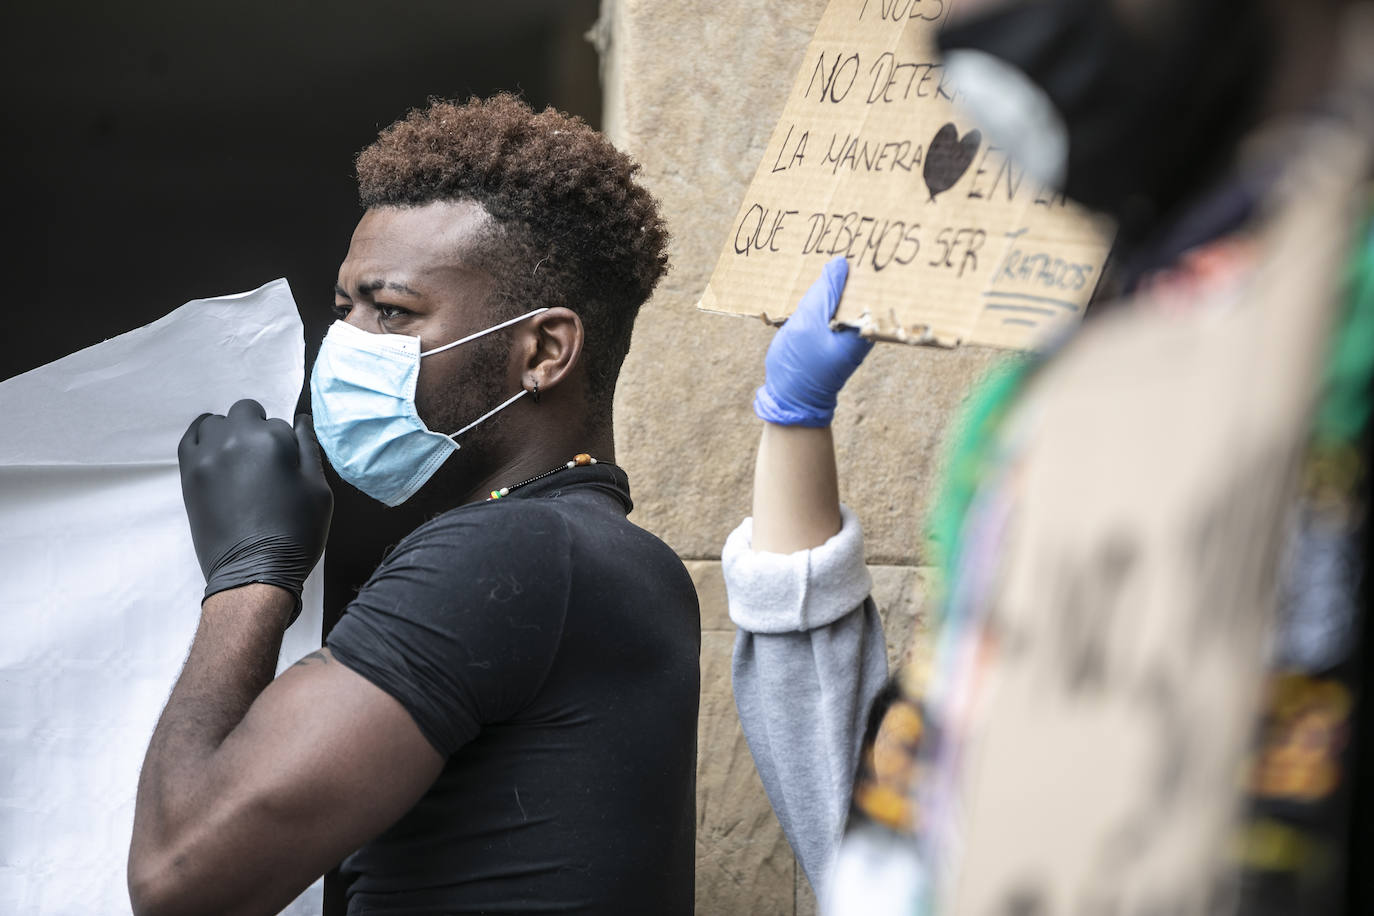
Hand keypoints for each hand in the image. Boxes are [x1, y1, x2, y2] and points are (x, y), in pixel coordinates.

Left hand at [178, 399, 332, 625]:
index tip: (287, 465)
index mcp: (270, 440)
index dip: (287, 443)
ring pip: (215, 423)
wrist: (254, 573)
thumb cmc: (295, 533)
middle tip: (265, 459)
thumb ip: (309, 448)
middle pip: (245, 412)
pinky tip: (214, 451)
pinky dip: (202, 438)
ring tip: (239, 459)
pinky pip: (189, 439)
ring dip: (229, 432)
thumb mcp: (318, 489)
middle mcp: (234, 439)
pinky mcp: (188, 474)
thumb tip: (301, 419)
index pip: (279, 423)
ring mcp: (206, 456)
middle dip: (257, 427)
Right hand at [754, 256, 873, 426]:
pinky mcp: (834, 334)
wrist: (791, 400)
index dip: (872, 265)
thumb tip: (841, 264)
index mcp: (863, 328)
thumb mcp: (807, 323)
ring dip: (837, 280)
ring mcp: (848, 332)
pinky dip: (826, 295)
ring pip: (847, 297)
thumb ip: (823, 293)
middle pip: (863, 289)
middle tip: (849, 237)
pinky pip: (834, 307)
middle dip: (855, 268)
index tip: (869, 239)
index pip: (875, 288)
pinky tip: (818, 279)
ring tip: (832, 253)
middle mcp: (862, 328)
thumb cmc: (800, 366)